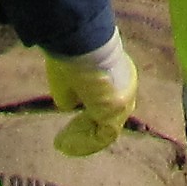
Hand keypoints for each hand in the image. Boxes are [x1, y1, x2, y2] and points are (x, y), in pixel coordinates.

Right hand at [45, 36, 138, 156]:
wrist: (83, 41)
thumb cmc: (73, 54)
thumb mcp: (69, 76)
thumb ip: (72, 93)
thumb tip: (70, 104)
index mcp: (116, 75)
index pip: (105, 102)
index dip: (86, 117)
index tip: (68, 127)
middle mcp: (125, 87)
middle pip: (106, 118)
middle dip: (84, 131)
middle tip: (63, 141)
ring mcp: (124, 98)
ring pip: (104, 128)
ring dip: (82, 139)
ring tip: (62, 144)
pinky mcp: (117, 109)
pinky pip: (102, 134)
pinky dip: (84, 143)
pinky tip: (64, 144)